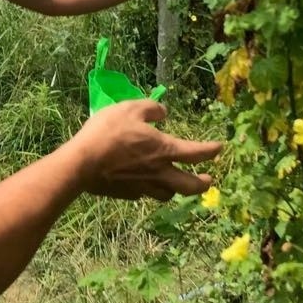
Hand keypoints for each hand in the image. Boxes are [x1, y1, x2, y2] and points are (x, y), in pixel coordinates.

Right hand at [71, 98, 220, 200]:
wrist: (82, 164)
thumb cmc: (108, 133)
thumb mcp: (130, 109)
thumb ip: (151, 108)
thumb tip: (164, 112)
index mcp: (164, 150)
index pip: (196, 153)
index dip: (211, 150)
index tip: (220, 148)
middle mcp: (159, 172)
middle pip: (190, 185)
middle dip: (202, 184)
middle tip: (209, 181)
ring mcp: (144, 187)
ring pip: (168, 194)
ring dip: (176, 189)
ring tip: (176, 184)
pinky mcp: (127, 194)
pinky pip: (145, 193)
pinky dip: (149, 188)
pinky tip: (144, 183)